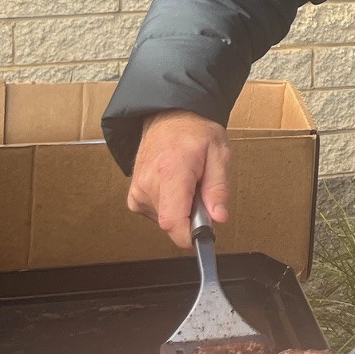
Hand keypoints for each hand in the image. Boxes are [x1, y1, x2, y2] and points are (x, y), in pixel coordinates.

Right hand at [127, 110, 231, 249]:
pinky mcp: (134, 197)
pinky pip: (156, 214)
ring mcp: (138, 191)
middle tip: (201, 192)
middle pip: (172, 223)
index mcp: (172, 172)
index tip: (204, 236)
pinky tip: (175, 187)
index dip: (189, 236)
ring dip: (182, 210)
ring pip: (165, 221)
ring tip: (188, 184)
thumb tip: (218, 218)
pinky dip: (170, 206)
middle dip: (192, 217)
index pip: (172, 221)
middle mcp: (149, 184)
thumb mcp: (220, 154)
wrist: (169, 117)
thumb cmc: (196, 133)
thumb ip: (219, 188)